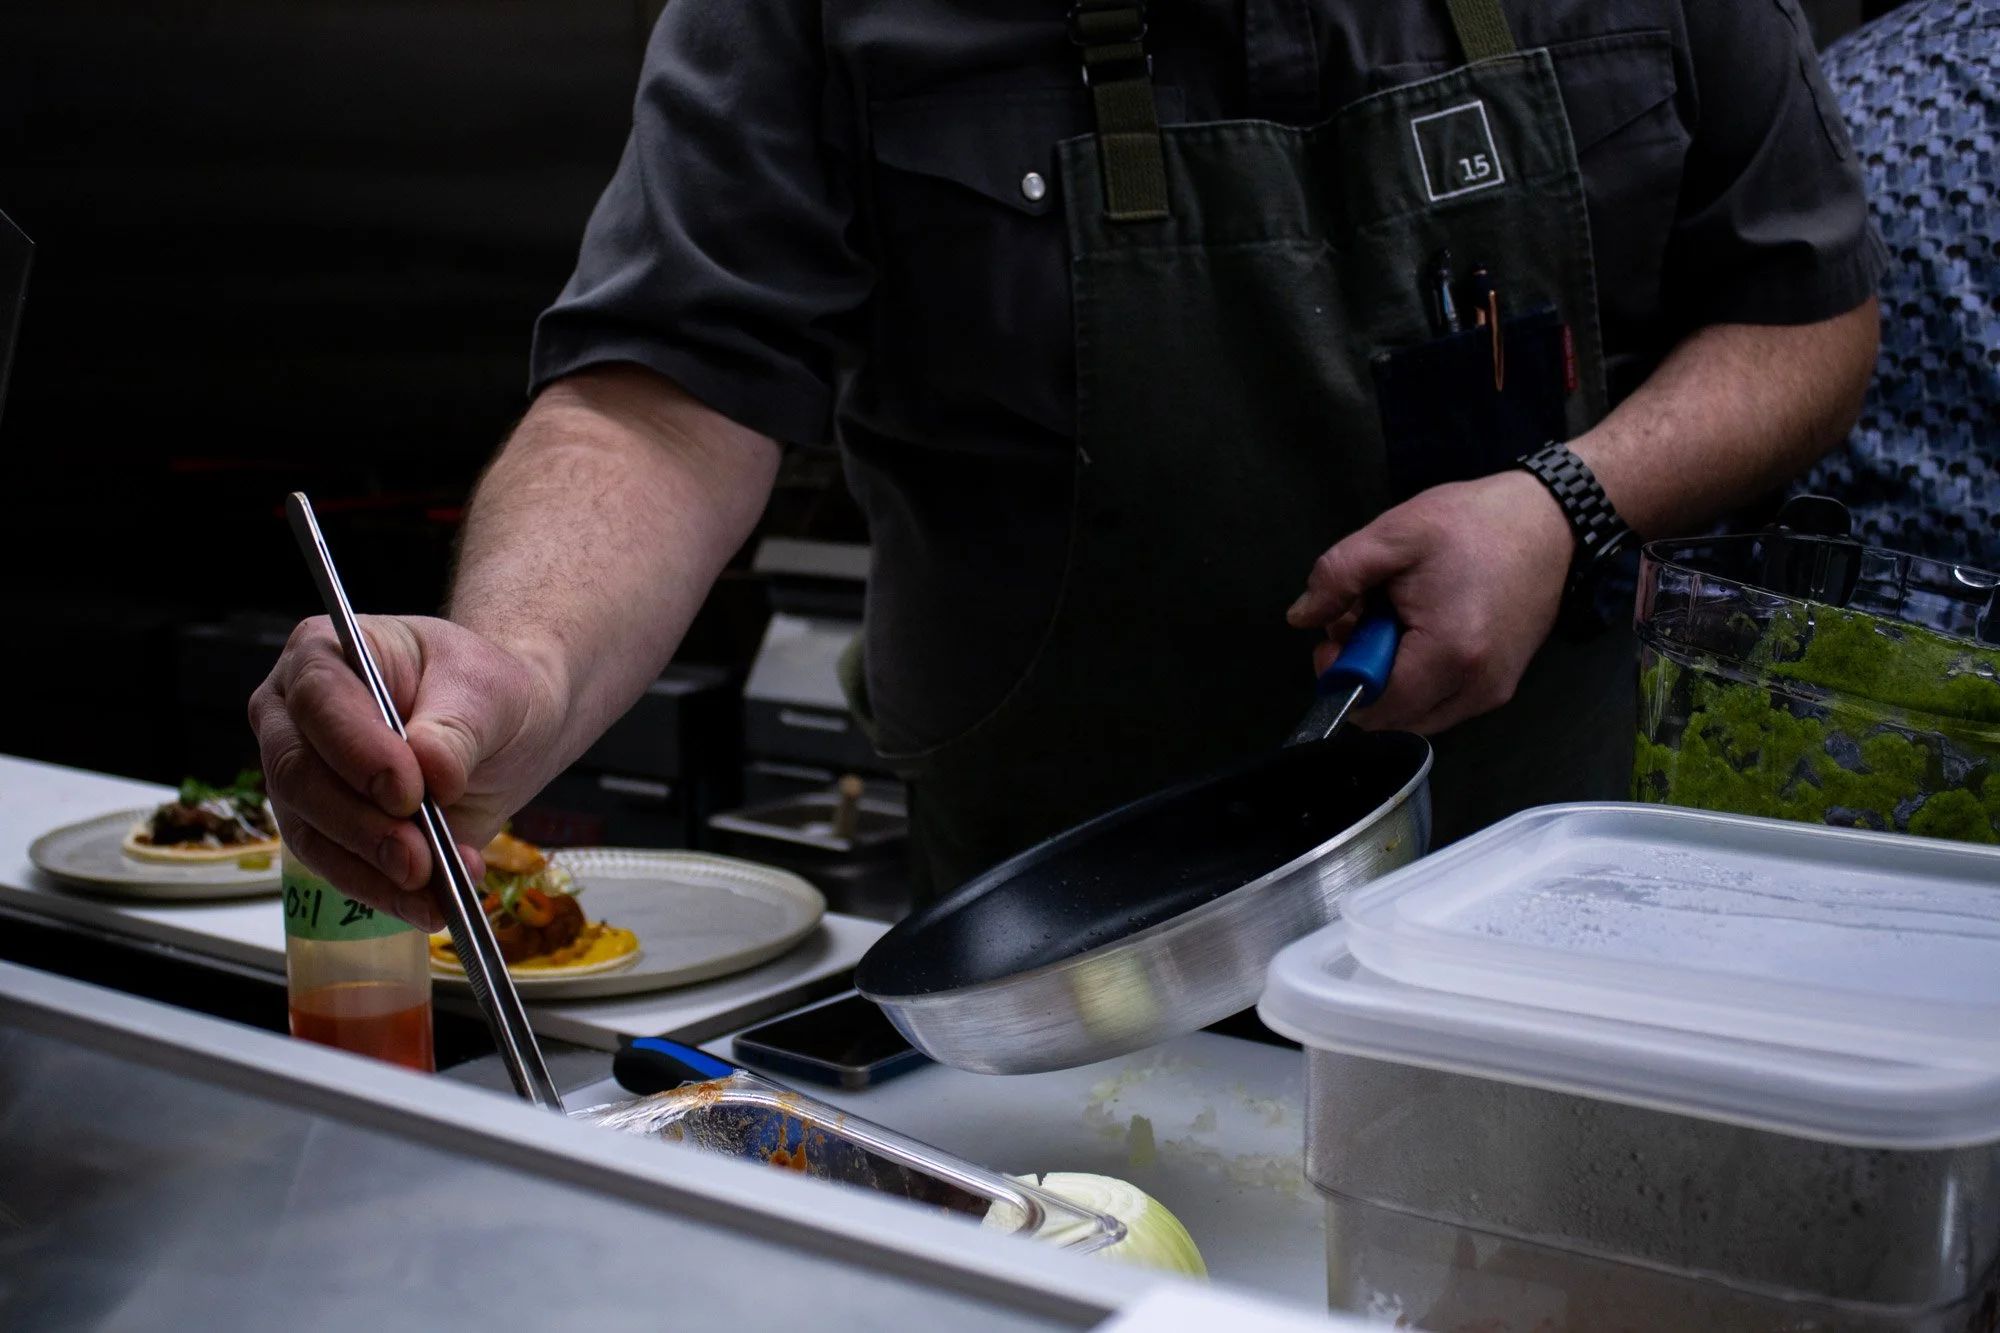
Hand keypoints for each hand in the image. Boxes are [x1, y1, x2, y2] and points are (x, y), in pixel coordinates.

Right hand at [248, 616, 565, 928]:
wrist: (503, 732)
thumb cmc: (484, 692)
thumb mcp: (487, 692)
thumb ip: (456, 729)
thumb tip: (432, 773)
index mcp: (324, 655)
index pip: (318, 698)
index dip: (356, 748)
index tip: (407, 789)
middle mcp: (295, 718)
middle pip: (298, 773)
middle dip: (361, 824)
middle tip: (417, 856)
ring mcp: (302, 778)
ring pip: (311, 832)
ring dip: (372, 869)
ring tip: (432, 885)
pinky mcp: (324, 831)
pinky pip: (339, 869)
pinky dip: (384, 892)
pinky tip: (429, 903)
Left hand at [1286, 471, 1572, 734]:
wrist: (1551, 521)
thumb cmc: (1476, 523)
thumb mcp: (1394, 534)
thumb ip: (1337, 577)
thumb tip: (1302, 617)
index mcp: (1448, 654)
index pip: (1372, 706)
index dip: (1341, 674)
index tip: (1338, 630)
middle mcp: (1475, 688)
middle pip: (1390, 717)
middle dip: (1364, 676)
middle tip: (1365, 620)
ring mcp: (1492, 692)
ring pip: (1414, 715)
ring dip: (1391, 679)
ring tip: (1396, 621)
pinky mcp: (1500, 686)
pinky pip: (1440, 703)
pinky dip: (1418, 678)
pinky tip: (1421, 630)